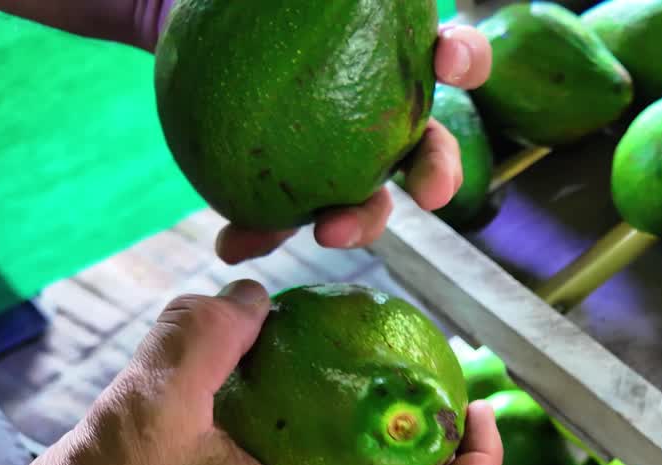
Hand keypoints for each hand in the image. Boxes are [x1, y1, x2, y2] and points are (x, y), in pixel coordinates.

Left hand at [215, 24, 493, 263]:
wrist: (199, 38)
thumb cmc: (255, 5)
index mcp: (400, 65)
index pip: (454, 57)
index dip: (463, 59)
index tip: (447, 64)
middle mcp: (386, 124)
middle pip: (430, 154)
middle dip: (440, 175)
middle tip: (432, 197)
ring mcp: (343, 164)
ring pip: (369, 204)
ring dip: (358, 225)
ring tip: (326, 233)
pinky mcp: (291, 193)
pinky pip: (280, 220)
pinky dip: (258, 234)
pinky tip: (231, 245)